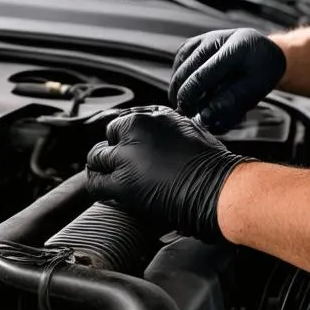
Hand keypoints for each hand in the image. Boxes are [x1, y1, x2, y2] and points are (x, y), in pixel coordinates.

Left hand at [85, 107, 250, 241]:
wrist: (214, 187)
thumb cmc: (208, 160)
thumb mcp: (186, 127)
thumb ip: (164, 124)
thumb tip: (156, 127)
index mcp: (147, 118)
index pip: (120, 123)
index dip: (123, 137)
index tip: (129, 147)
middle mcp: (132, 134)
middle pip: (107, 138)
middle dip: (112, 150)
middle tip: (122, 163)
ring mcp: (124, 159)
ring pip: (96, 158)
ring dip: (102, 166)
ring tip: (110, 176)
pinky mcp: (121, 185)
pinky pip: (95, 184)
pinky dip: (98, 185)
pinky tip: (107, 190)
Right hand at [168, 28, 286, 130]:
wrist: (265, 50)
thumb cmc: (263, 71)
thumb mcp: (256, 89)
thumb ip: (231, 102)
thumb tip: (205, 116)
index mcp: (235, 49)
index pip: (203, 74)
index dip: (191, 96)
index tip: (187, 113)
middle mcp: (217, 39)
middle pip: (187, 68)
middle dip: (181, 93)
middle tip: (183, 112)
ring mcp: (205, 38)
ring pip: (180, 63)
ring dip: (177, 85)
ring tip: (182, 103)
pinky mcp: (197, 41)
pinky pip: (180, 58)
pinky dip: (178, 75)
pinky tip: (183, 88)